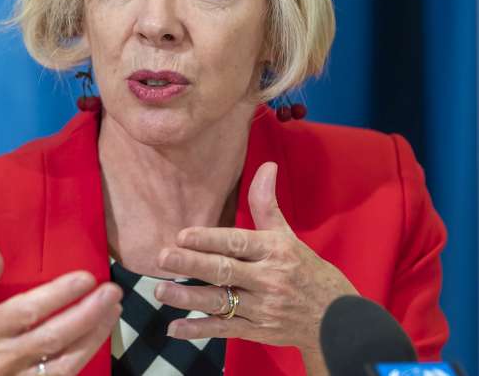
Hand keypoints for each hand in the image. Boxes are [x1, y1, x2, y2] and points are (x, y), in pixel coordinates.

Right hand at [0, 238, 121, 375]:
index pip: (28, 311)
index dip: (59, 295)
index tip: (86, 277)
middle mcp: (3, 356)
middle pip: (52, 337)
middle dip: (87, 314)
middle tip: (112, 292)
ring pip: (64, 362)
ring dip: (94, 336)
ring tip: (114, 310)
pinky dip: (84, 356)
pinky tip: (99, 335)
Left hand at [152, 162, 357, 358]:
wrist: (337, 320)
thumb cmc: (305, 270)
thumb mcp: (287, 236)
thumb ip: (266, 204)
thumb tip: (266, 165)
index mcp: (274, 251)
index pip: (237, 243)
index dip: (209, 239)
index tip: (182, 235)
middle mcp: (268, 279)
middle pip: (225, 271)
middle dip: (192, 264)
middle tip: (162, 257)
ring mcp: (262, 308)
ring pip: (221, 302)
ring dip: (189, 298)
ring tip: (160, 291)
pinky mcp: (256, 332)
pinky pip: (224, 330)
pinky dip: (199, 330)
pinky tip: (174, 328)